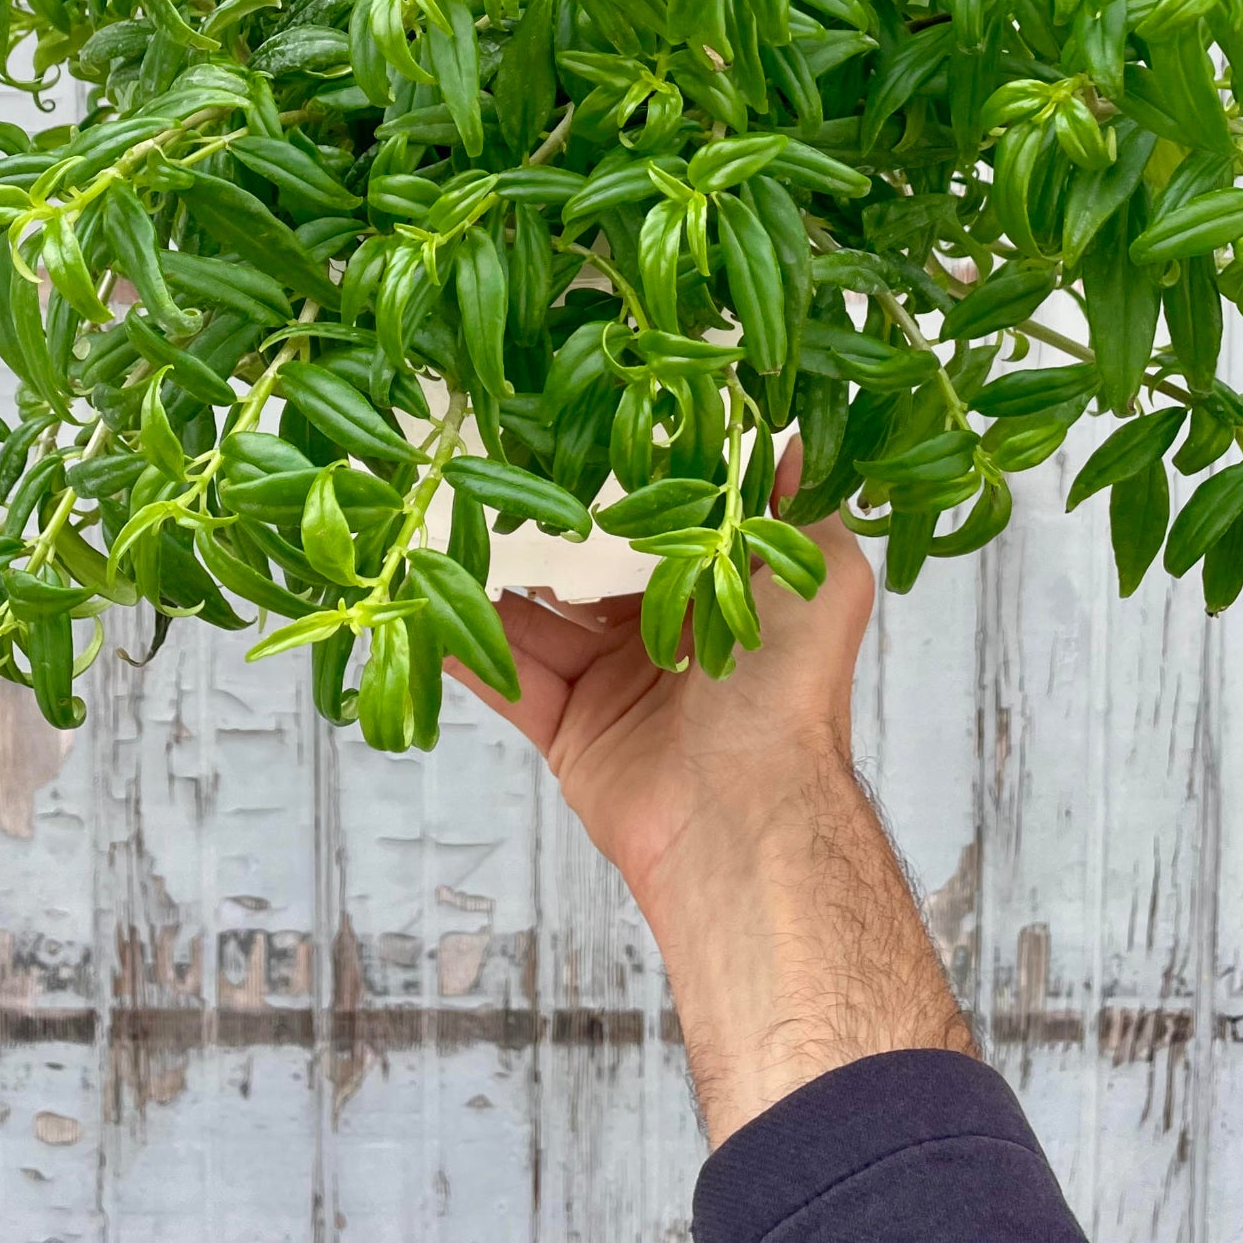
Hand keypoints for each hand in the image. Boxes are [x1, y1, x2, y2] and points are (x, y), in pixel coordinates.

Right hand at [448, 444, 973, 1141]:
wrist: (748, 812)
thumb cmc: (789, 685)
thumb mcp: (819, 574)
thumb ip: (797, 508)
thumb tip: (799, 435)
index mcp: (719, 593)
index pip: (660, 525)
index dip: (620, 485)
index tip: (571, 429)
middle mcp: (663, 635)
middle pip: (587, 570)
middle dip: (543, 527)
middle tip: (489, 468)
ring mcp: (612, 686)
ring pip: (536, 620)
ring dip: (491, 580)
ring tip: (438, 520)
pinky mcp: (570, 733)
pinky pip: (508, 683)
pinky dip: (465, 650)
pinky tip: (422, 605)